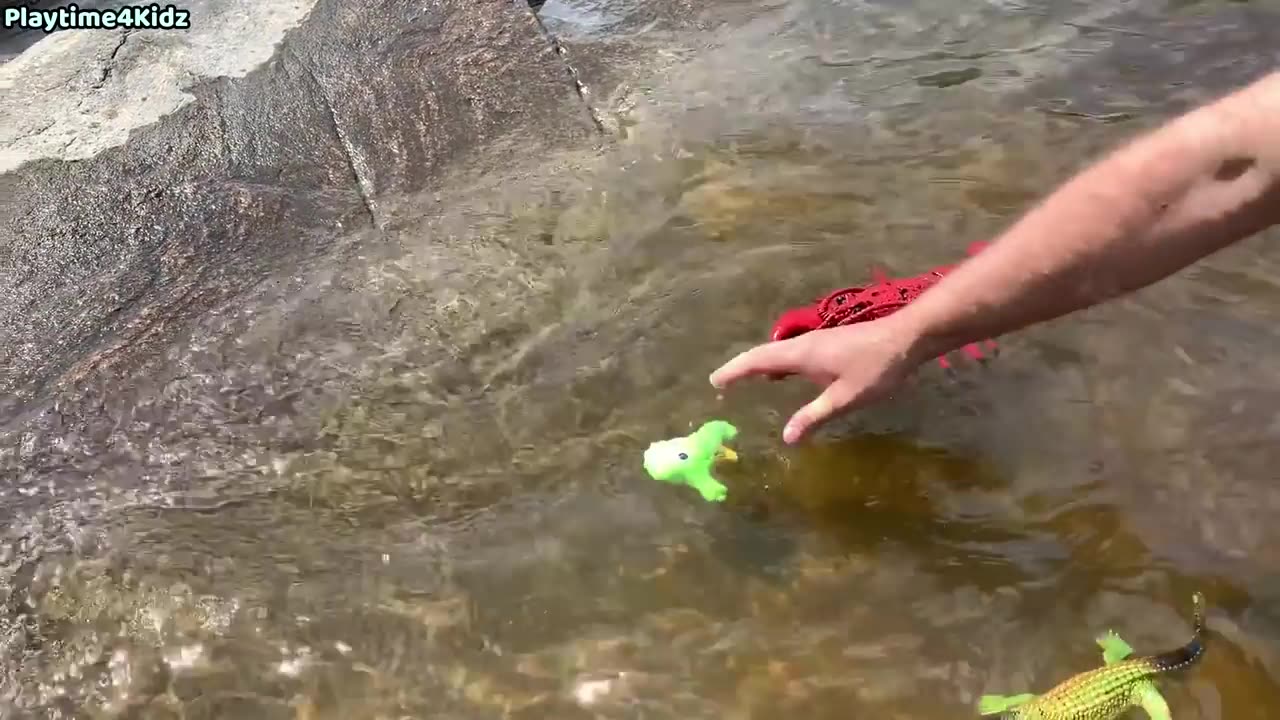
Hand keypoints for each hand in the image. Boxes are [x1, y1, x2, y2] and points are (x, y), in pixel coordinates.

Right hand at [709, 317, 928, 443]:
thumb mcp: (845, 398)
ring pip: (779, 352)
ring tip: (748, 380)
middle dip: (741, 367)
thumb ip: (814, 417)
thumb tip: (786, 437)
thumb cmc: (876, 368)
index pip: (757, 361)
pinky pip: (793, 354)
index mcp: (801, 355)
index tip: (714, 381)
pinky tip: (786, 376)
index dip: (734, 371)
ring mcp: (817, 342)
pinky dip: (779, 364)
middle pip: (763, 354)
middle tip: (722, 382)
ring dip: (760, 364)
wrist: (907, 337)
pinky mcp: (829, 344)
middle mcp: (803, 344)